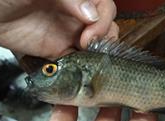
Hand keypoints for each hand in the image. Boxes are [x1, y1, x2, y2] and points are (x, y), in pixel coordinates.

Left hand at [0, 0, 117, 58]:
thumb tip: (91, 15)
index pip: (104, 8)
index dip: (103, 20)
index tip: (90, 31)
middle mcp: (77, 16)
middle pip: (104, 27)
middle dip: (105, 37)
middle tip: (91, 46)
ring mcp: (69, 34)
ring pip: (96, 44)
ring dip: (99, 53)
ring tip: (91, 58)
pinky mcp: (59, 50)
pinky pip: (78, 59)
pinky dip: (84, 65)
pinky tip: (81, 68)